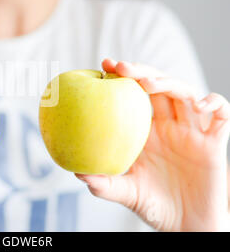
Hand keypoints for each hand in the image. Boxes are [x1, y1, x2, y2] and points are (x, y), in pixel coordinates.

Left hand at [76, 59, 228, 231]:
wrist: (187, 226)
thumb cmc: (154, 206)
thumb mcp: (126, 193)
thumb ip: (105, 184)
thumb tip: (77, 172)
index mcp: (146, 131)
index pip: (133, 95)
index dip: (122, 78)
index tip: (103, 65)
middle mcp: (168, 126)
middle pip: (158, 86)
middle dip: (140, 71)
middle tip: (120, 67)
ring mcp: (191, 131)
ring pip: (185, 93)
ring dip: (169, 83)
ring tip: (148, 82)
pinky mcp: (215, 142)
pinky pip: (221, 115)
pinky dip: (214, 103)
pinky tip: (200, 104)